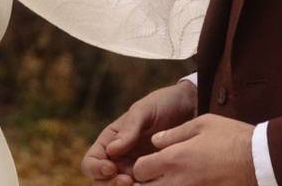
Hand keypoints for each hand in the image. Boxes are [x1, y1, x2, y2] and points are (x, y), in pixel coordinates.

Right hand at [82, 81, 197, 184]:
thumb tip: (111, 151)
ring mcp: (135, 169)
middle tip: (128, 181)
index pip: (91, 162)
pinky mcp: (153, 176)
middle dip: (110, 185)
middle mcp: (119, 158)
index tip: (111, 168)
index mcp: (110, 141)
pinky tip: (155, 184)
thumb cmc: (163, 104)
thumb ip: (129, 129)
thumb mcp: (145, 111)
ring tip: (143, 185)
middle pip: (101, 182)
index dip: (96, 169)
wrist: (190, 108)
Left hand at [132, 114, 255, 184]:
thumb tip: (155, 141)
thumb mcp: (202, 124)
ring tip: (173, 180)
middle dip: (148, 184)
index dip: (143, 166)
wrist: (262, 161)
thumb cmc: (233, 138)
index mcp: (174, 159)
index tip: (153, 162)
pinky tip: (190, 184)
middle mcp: (178, 181)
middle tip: (159, 176)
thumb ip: (174, 134)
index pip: (140, 170)